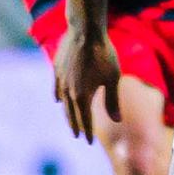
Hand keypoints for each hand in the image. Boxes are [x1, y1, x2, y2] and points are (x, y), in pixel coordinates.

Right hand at [53, 21, 120, 142]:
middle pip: (72, 114)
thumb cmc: (104, 55)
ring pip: (63, 102)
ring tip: (71, 121)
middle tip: (78, 136)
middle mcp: (68, 91)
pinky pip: (56, 89)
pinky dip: (59, 97)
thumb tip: (117, 121)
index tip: (89, 143)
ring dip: (67, 113)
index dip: (88, 132)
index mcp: (83, 96)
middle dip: (76, 126)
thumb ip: (112, 101)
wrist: (85, 32)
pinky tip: (59, 101)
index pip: (85, 120)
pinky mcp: (56, 69)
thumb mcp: (112, 79)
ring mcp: (60, 80)